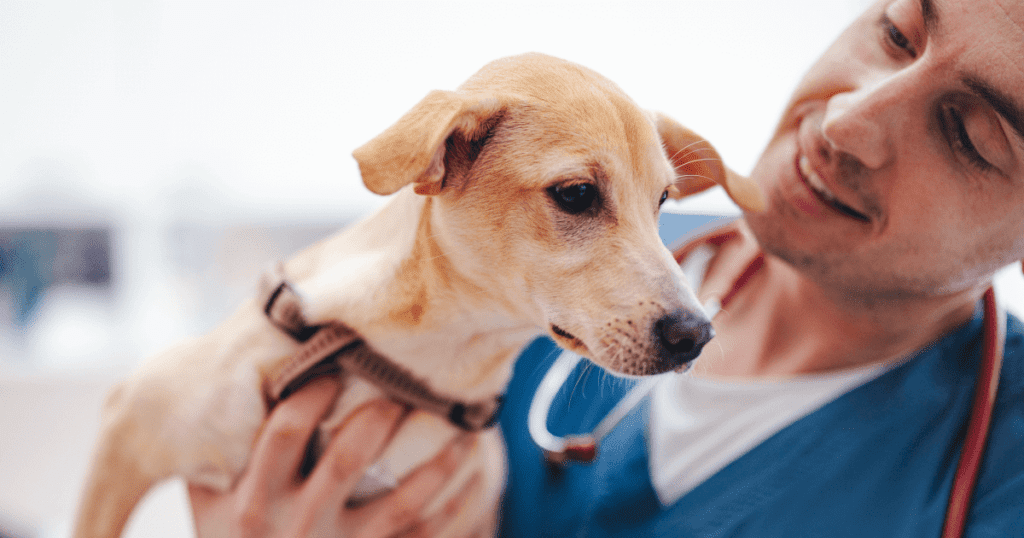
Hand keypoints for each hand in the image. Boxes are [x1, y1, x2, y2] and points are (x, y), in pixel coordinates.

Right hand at [188, 377, 494, 536]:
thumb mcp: (206, 500)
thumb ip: (215, 449)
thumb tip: (241, 373)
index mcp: (253, 503)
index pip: (285, 431)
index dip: (313, 389)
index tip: (336, 361)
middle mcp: (299, 528)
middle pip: (347, 459)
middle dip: (380, 415)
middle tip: (403, 383)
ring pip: (402, 502)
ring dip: (438, 459)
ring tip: (462, 423)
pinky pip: (427, 536)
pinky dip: (458, 504)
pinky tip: (479, 472)